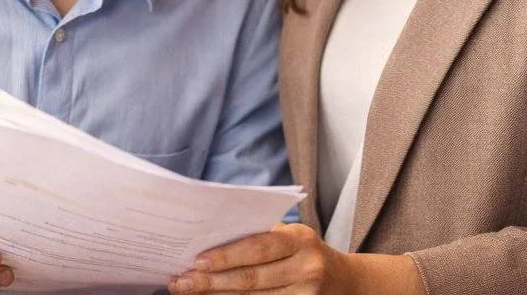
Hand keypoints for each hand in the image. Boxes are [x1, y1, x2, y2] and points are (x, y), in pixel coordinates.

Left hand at [167, 224, 351, 294]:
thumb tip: (209, 243)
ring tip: (191, 293)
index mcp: (300, 240)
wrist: (343, 281)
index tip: (196, 260)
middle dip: (212, 282)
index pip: (258, 247)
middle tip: (182, 282)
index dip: (226, 255)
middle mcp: (306, 268)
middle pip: (252, 279)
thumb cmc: (302, 251)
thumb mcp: (289, 237)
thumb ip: (258, 236)